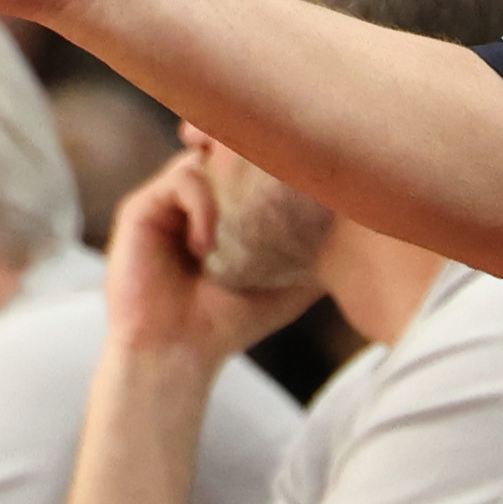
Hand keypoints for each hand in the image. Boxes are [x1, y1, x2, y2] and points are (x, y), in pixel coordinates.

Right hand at [100, 142, 318, 368]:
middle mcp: (190, 202)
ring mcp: (164, 203)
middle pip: (221, 149)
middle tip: (279, 166)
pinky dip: (202, 206)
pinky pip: (180, 180)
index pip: (245, 164)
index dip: (269, 157)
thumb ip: (314, 251)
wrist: (175, 354)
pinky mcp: (139, 209)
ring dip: (228, 187)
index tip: (299, 166)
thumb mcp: (286, 285)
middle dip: (248, 151)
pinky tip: (206, 246)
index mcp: (219, 212)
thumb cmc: (227, 323)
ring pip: (203, 160)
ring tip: (237, 232)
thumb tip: (363, 228)